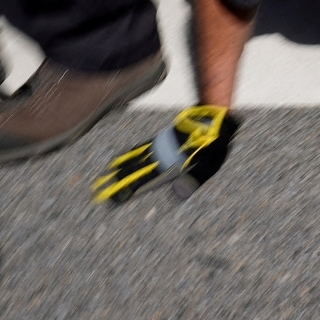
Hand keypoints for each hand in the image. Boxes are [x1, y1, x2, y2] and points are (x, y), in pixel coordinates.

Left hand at [92, 105, 237, 203]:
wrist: (219, 120)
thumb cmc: (218, 142)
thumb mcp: (212, 162)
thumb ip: (196, 178)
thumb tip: (177, 193)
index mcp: (175, 170)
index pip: (148, 182)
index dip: (132, 189)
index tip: (116, 198)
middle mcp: (166, 163)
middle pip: (139, 175)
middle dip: (121, 184)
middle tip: (100, 194)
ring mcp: (165, 152)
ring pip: (139, 163)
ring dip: (123, 171)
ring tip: (104, 180)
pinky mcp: (165, 141)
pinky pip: (144, 149)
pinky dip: (132, 155)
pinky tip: (119, 160)